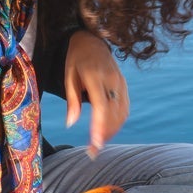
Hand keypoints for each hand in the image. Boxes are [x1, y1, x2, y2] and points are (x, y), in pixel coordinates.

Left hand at [62, 30, 128, 151]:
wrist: (91, 41)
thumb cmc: (75, 61)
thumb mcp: (68, 77)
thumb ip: (71, 101)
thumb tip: (71, 124)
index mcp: (95, 76)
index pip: (101, 106)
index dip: (99, 126)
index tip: (95, 144)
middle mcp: (111, 80)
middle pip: (113, 113)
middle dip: (105, 135)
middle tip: (93, 152)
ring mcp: (120, 82)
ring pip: (121, 113)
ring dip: (112, 131)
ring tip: (98, 143)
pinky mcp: (124, 85)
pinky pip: (124, 108)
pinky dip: (117, 122)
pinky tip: (107, 131)